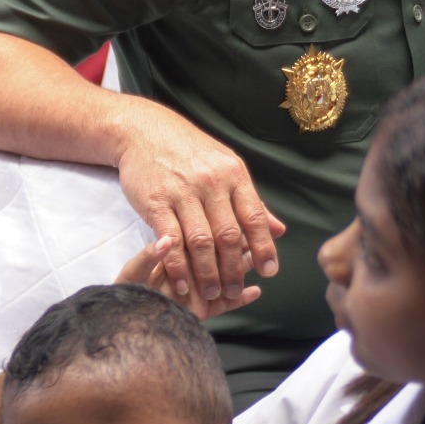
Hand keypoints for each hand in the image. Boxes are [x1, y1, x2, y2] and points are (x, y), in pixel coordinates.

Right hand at [114, 104, 284, 306]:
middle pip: (229, 234)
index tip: (270, 271)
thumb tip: (279, 229)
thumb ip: (251, 201)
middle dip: (235, 268)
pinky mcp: (156, 202)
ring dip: (208, 273)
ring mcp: (183, 192)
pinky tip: (182, 283)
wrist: (145, 131)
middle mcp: (211, 183)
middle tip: (235, 290)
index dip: (264, 246)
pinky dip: (177, 265)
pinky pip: (170, 240)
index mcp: (234, 175)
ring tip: (212, 293)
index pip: (254, 216)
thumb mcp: (226, 167)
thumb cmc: (190, 152)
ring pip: (201, 241)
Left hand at [118, 236, 259, 320]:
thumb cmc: (129, 294)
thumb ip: (147, 259)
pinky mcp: (205, 310)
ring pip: (230, 273)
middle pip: (223, 251)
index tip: (233, 216)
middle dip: (238, 243)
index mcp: (180, 252)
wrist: (130, 323)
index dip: (218, 225)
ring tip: (260, 260)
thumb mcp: (133, 274)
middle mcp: (195, 268)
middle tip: (254, 233)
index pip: (205, 234)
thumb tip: (165, 242)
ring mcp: (202, 289)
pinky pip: (227, 304)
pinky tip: (255, 292)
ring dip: (244, 266)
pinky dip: (241, 299)